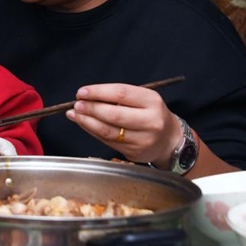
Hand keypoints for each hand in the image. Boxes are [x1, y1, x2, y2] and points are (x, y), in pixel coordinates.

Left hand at [65, 83, 180, 166]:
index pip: (121, 93)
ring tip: (75, 114)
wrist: (170, 140)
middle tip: (76, 105)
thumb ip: (119, 97)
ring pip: (108, 131)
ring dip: (87, 122)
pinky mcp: (135, 153)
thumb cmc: (151, 114)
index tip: (82, 92)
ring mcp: (143, 139)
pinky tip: (84, 124)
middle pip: (113, 114)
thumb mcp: (143, 99)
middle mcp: (150, 121)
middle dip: (90, 109)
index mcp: (152, 101)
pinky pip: (108, 141)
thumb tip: (87, 96)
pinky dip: (93, 131)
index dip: (98, 92)